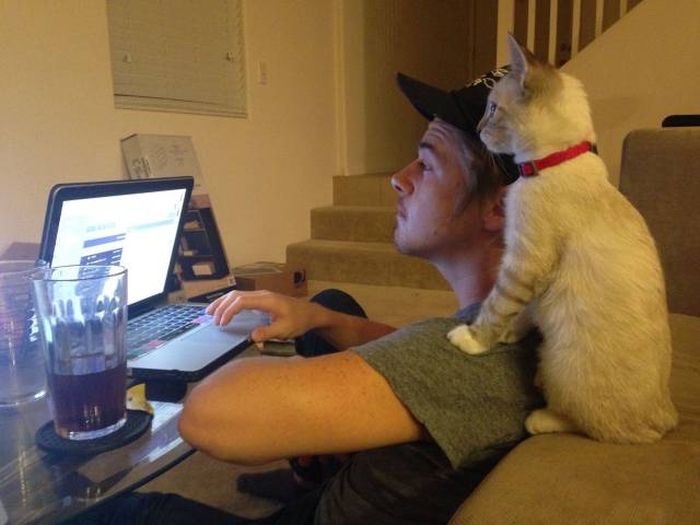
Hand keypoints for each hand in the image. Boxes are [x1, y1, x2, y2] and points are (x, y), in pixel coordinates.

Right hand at [206, 290, 321, 342]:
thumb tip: (252, 336)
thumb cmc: (299, 321)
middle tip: (211, 319)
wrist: (310, 313)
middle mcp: (262, 295)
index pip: (242, 302)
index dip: (229, 311)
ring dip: (223, 302)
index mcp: (267, 300)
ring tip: (210, 312)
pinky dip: (230, 303)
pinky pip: (242, 298)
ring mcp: (261, 296)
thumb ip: (269, 332)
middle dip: (221, 306)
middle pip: (236, 295)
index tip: (222, 323)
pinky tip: (224, 310)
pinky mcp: (261, 299)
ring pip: (237, 295)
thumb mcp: (286, 330)